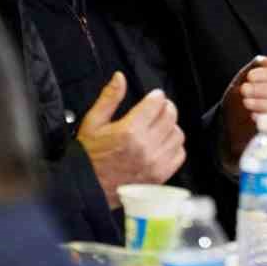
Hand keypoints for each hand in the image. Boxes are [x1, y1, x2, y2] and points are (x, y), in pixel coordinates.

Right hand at [76, 72, 186, 208]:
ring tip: (160, 127)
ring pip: (177, 134)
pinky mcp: (159, 176)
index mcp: (129, 131)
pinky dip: (175, 146)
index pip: (156, 104)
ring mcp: (154, 163)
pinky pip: (179, 155)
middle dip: (166, 108)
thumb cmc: (88, 157)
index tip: (154, 97)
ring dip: (171, 127)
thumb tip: (119, 78)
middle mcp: (145, 147)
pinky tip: (163, 144)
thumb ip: (109, 98)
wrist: (87, 188)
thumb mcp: (93, 122)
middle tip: (158, 108)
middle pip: (170, 116)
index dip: (156, 96)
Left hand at [222, 56, 266, 165]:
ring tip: (246, 103)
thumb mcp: (241, 85)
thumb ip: (253, 69)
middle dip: (262, 89)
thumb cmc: (239, 107)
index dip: (266, 74)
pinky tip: (254, 117)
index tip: (249, 77)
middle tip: (244, 90)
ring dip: (264, 103)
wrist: (233, 135)